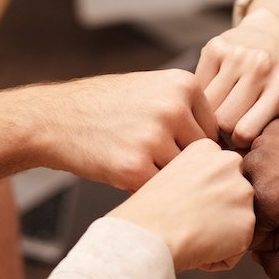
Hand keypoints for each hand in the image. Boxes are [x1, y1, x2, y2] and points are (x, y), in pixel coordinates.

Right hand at [35, 69, 218, 191]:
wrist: (53, 119)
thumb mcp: (150, 89)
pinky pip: (161, 190)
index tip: (176, 155)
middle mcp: (173, 108)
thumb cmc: (105, 107)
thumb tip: (225, 143)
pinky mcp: (135, 167)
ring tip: (148, 177)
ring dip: (171, 182)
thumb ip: (186, 109)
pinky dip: (150, 192)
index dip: (196, 148)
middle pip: (203, 155)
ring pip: (184, 175)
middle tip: (167, 175)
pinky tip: (131, 182)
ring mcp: (154, 138)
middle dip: (187, 168)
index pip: (214, 130)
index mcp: (183, 85)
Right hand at [108, 139, 254, 272]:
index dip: (201, 198)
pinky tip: (197, 248)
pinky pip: (238, 248)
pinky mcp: (247, 222)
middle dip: (215, 215)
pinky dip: (220, 257)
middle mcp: (230, 163)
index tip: (181, 203)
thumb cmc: (148, 212)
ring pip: (237, 222)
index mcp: (208, 148)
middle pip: (232, 197)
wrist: (147, 233)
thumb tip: (213, 199)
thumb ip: (198, 178)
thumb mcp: (170, 176)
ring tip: (190, 234)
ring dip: (219, 235)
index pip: (219, 177)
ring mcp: (242, 192)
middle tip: (186, 221)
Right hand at [195, 7, 278, 148]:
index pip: (245, 132)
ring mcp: (237, 55)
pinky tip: (209, 97)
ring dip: (208, 115)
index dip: (237, 144)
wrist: (274, 36)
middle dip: (222, 130)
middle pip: (223, 120)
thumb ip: (264, 133)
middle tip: (224, 130)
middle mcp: (261, 68)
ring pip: (206, 105)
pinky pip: (197, 86)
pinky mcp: (215, 47)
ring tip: (215, 116)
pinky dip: (200, 96)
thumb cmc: (275, 84)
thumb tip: (234, 166)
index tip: (237, 142)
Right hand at [243, 118, 278, 278]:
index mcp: (262, 200)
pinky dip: (277, 164)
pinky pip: (262, 156)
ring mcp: (261, 143)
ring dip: (270, 187)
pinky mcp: (271, 129)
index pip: (250, 233)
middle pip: (248, 206)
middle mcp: (253, 168)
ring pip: (252, 180)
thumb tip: (259, 261)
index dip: (277, 236)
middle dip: (271, 212)